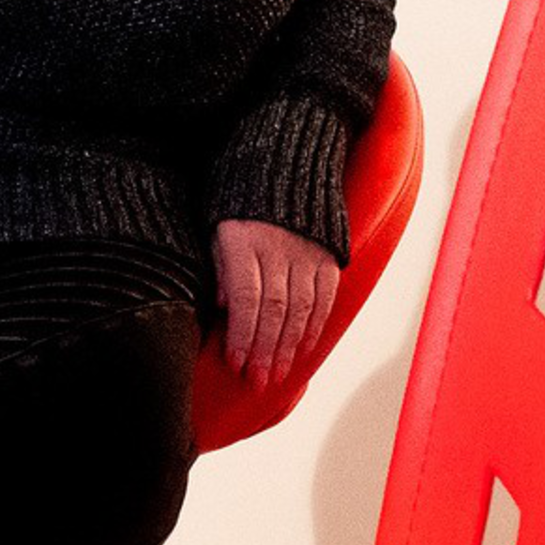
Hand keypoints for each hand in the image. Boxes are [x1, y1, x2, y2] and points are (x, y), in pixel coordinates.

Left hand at [215, 217, 342, 388]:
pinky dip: (314, 325)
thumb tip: (225, 309)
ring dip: (288, 346)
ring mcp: (307, 251)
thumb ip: (220, 268)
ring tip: (277, 374)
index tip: (235, 363)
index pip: (247, 298)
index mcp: (244, 240)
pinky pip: (325, 296)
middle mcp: (279, 247)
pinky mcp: (328, 254)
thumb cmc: (238, 204)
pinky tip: (302, 348)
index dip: (242, 334)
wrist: (282, 163)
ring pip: (301, 308)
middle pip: (274, 309)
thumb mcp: (216, 229)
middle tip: (257, 381)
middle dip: (265, 350)